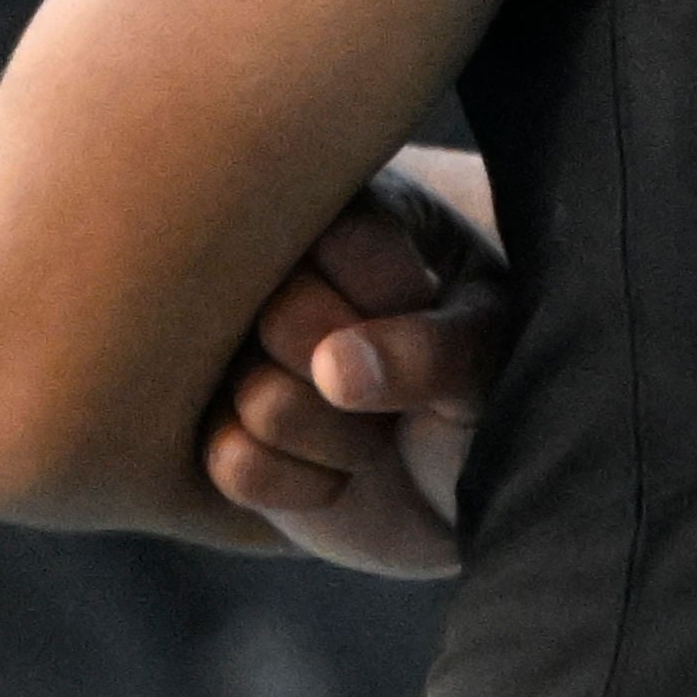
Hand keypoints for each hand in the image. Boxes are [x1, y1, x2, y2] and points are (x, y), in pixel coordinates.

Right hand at [198, 149, 516, 576]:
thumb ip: (436, 349)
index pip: (342, 237)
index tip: (429, 306)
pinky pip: (238, 466)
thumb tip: (334, 371)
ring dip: (345, 440)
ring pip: (265, 402)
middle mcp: (262, 273)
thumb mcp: (490, 351)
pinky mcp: (206, 432)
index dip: (396, 297)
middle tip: (402, 382)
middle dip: (370, 376)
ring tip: (376, 430)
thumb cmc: (479, 385)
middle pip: (287, 318)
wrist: (455, 483)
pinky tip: (333, 472)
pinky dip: (306, 485)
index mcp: (336, 211)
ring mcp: (224, 353)